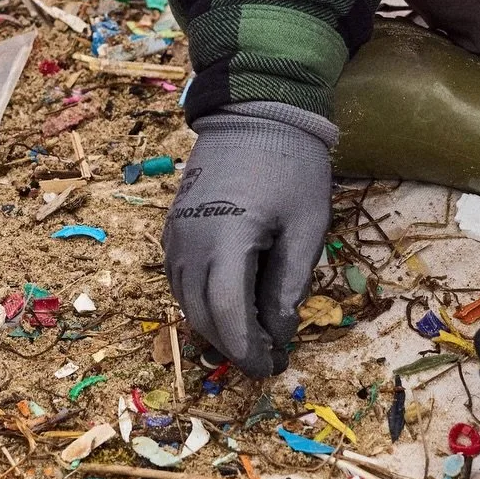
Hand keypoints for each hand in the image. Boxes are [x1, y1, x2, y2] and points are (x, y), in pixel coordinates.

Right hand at [163, 102, 335, 376]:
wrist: (257, 110)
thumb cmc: (291, 165)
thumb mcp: (306, 227)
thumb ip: (289, 285)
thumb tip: (278, 334)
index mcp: (225, 241)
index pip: (228, 316)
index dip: (247, 350)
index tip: (270, 368)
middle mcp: (189, 242)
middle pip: (202, 315)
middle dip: (232, 345)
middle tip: (266, 360)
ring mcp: (176, 234)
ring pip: (185, 301)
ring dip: (215, 326)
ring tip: (251, 337)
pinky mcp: (174, 226)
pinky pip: (180, 278)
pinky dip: (202, 300)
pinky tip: (230, 305)